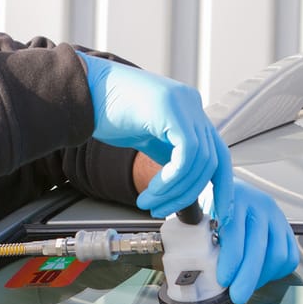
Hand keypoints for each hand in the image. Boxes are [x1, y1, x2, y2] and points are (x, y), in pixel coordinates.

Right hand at [79, 52, 232, 217]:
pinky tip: (152, 190)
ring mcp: (183, 103)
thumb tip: (183, 185)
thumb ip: (169, 152)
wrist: (80, 92)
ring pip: (200, 161)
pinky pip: (186, 154)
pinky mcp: (171, 109)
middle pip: (212, 160)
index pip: (217, 151)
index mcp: (188, 109)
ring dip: (174, 191)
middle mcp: (191, 103)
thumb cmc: (106, 112)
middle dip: (189, 193)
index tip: (219, 212)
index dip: (222, 185)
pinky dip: (171, 179)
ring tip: (149, 201)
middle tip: (161, 209)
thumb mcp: (146, 135)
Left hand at [202, 178, 299, 303]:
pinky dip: (276, 272)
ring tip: (246, 285)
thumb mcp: (201, 210)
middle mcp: (259, 204)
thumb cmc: (213, 201)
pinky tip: (259, 275)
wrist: (230, 186)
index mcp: (234, 197)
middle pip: (259, 247)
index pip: (235, 232)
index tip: (223, 280)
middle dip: (247, 277)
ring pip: (278, 254)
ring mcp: (276, 216)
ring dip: (262, 276)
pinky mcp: (287, 228)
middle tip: (238, 295)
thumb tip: (195, 264)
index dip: (230, 260)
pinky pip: (290, 256)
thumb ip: (199, 232)